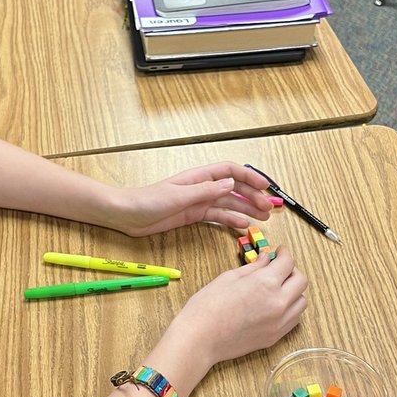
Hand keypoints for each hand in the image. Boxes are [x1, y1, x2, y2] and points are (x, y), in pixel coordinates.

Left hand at [114, 162, 275, 236]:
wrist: (126, 214)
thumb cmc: (147, 200)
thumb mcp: (178, 196)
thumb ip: (205, 190)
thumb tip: (230, 183)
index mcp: (198, 177)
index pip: (230, 171)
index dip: (249, 176)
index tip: (265, 186)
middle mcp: (201, 187)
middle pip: (234, 188)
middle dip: (253, 196)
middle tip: (269, 209)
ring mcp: (198, 201)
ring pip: (229, 203)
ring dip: (246, 209)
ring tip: (262, 219)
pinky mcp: (193, 215)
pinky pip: (217, 216)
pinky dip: (231, 220)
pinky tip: (243, 225)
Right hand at [168, 247, 307, 371]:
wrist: (200, 339)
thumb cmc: (207, 307)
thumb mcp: (229, 278)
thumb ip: (253, 268)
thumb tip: (265, 259)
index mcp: (266, 283)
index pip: (288, 262)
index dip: (284, 253)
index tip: (279, 252)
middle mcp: (278, 303)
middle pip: (301, 281)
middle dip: (291, 270)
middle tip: (279, 268)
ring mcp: (279, 323)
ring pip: (301, 302)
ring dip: (293, 291)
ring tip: (278, 289)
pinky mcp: (275, 337)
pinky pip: (294, 320)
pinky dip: (290, 309)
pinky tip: (275, 305)